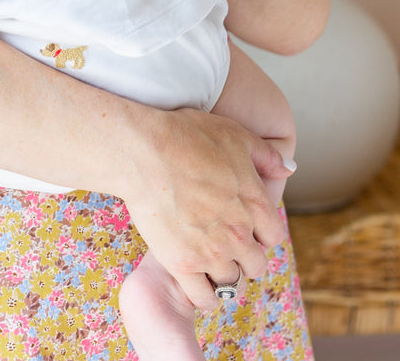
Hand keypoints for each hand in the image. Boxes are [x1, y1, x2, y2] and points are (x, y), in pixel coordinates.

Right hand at [118, 104, 291, 309]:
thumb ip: (267, 155)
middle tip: (224, 243)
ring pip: (231, 281)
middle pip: (256, 264)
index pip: (273, 237)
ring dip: (222, 272)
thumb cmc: (185, 136)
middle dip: (244, 255)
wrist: (143, 151)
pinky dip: (204, 294)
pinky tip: (196, 279)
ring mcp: (212, 252)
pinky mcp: (183, 265)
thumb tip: (289, 169)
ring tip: (207, 259)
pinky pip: (205, 298)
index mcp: (254, 203)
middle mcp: (239, 233)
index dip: (260, 232)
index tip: (245, 226)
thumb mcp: (234, 134)